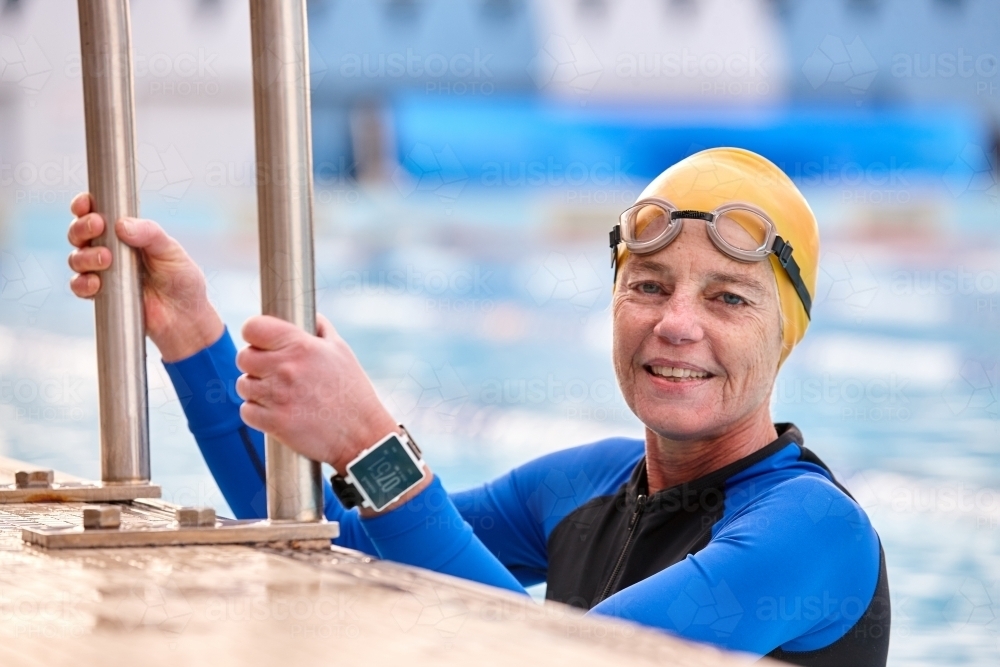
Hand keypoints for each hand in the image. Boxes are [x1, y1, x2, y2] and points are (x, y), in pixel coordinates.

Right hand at [67, 192, 223, 361]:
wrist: (184, 316)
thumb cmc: (181, 279)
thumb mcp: (171, 251)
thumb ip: (149, 234)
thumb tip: (121, 225)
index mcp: (125, 233)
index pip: (96, 213)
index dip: (84, 206)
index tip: (86, 203)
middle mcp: (108, 250)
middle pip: (79, 233)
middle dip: (82, 228)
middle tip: (97, 227)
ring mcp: (102, 272)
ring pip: (76, 258)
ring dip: (85, 256)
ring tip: (106, 259)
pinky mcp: (100, 294)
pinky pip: (78, 286)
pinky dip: (82, 283)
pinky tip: (96, 283)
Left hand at [235, 314, 400, 471]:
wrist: (361, 435)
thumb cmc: (353, 391)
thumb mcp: (341, 351)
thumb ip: (321, 329)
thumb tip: (309, 317)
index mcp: (301, 346)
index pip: (253, 328)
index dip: (255, 334)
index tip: (262, 342)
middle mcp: (285, 369)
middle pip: (243, 357)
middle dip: (254, 363)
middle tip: (271, 372)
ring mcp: (277, 397)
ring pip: (243, 385)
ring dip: (255, 389)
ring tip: (276, 393)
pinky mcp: (274, 423)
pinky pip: (246, 411)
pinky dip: (257, 412)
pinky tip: (276, 411)